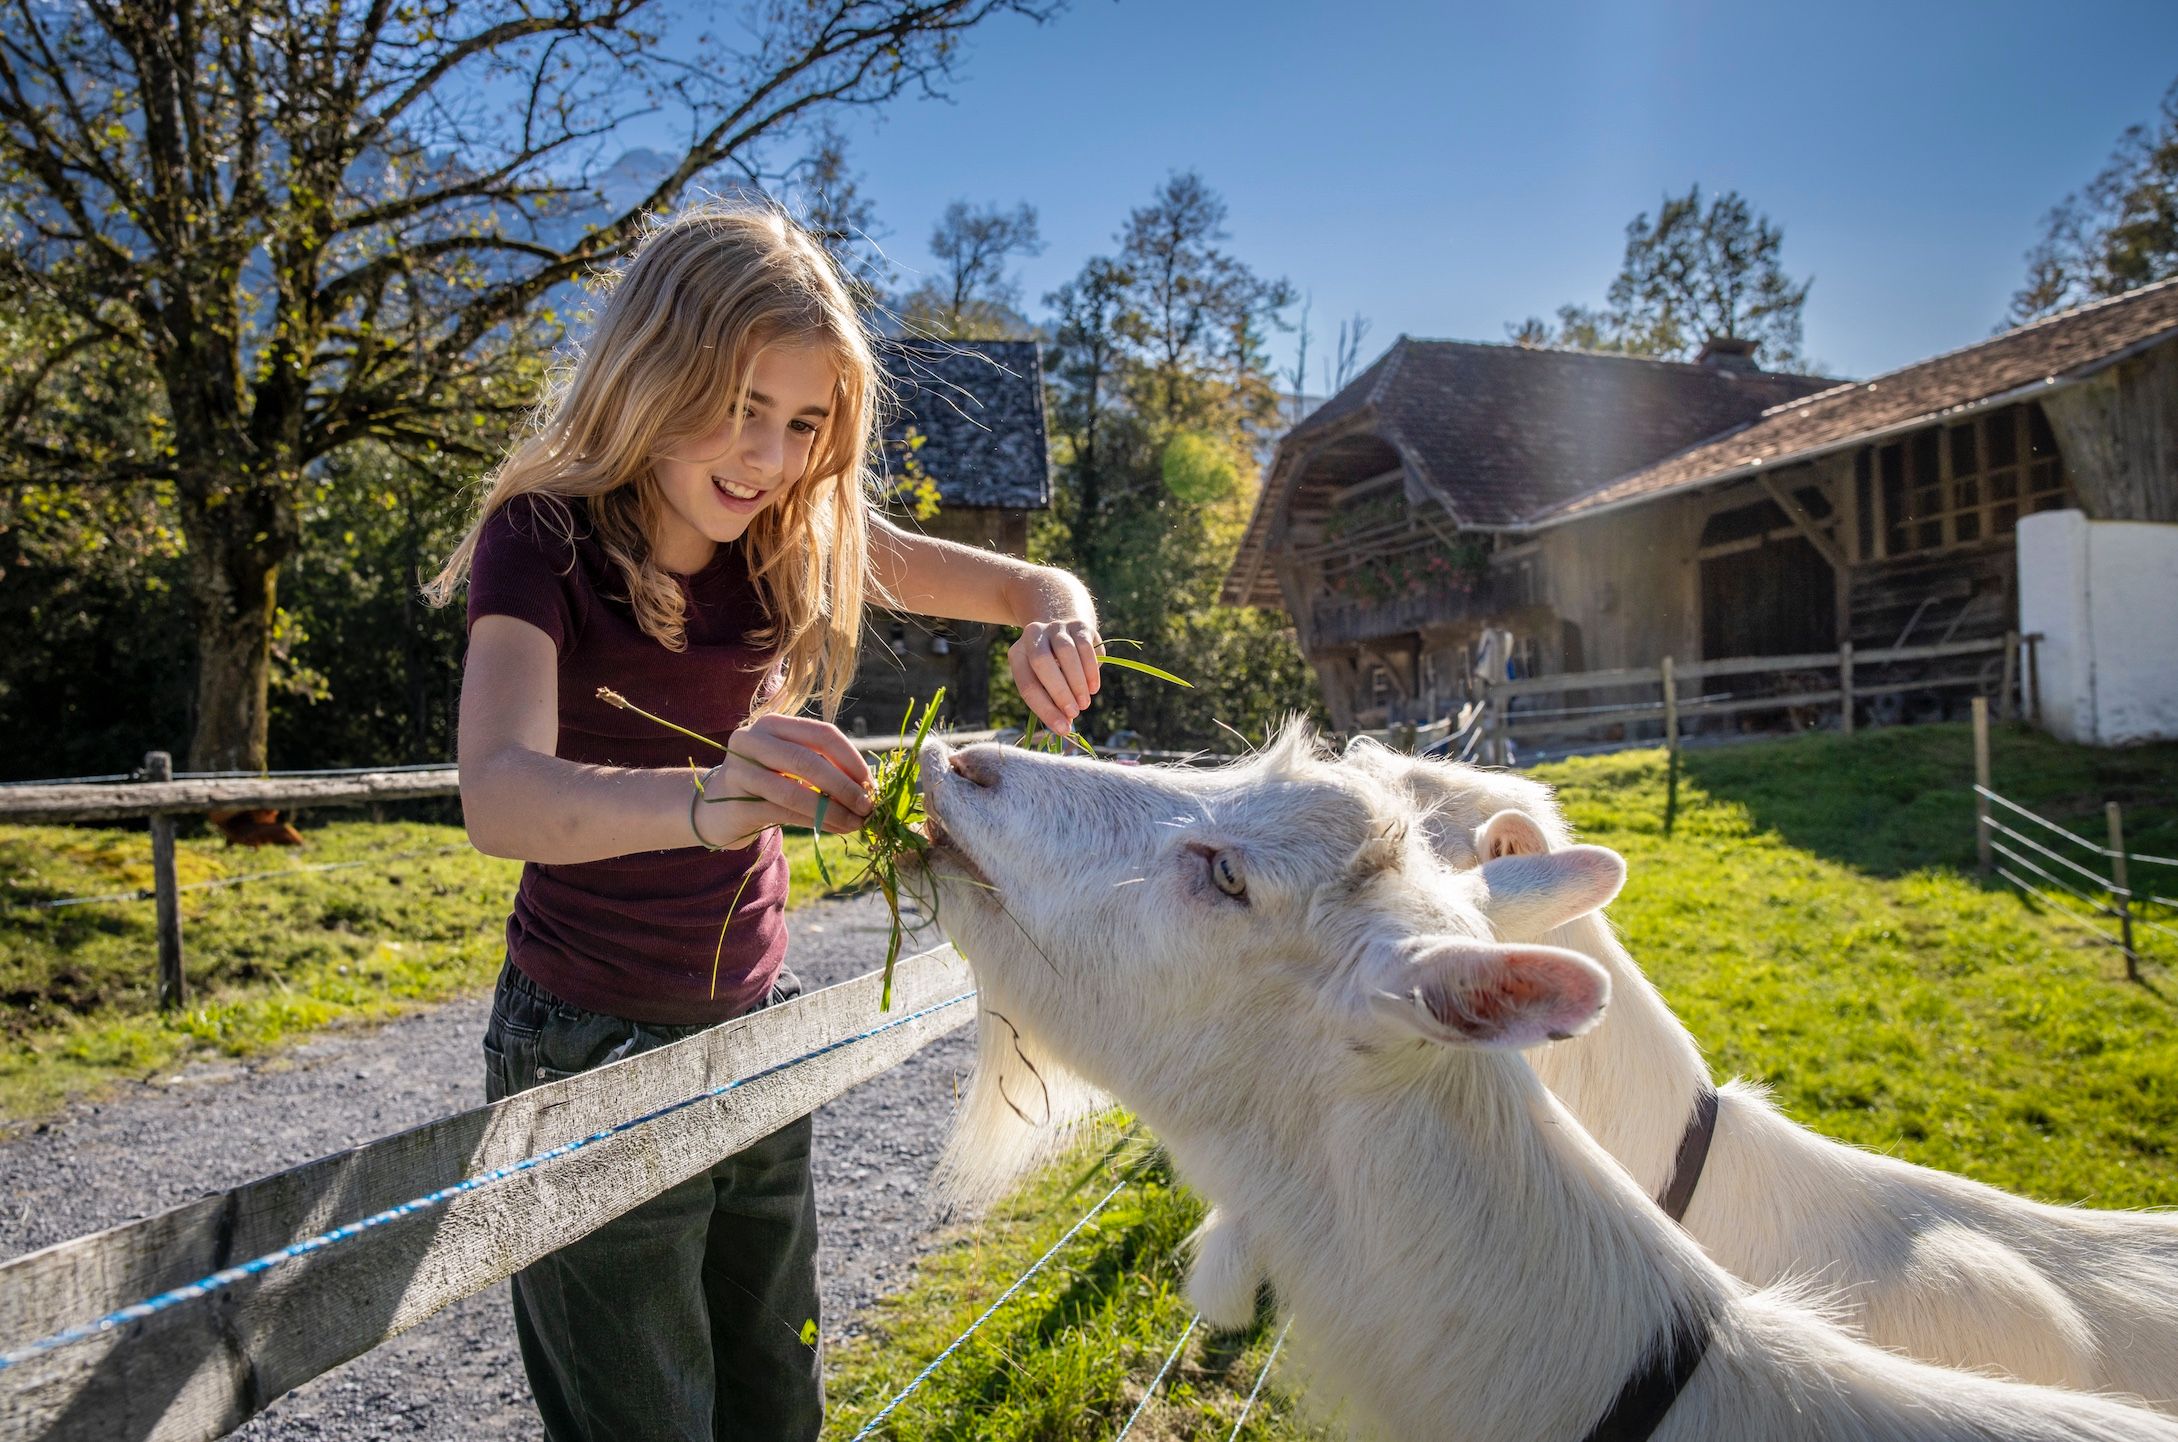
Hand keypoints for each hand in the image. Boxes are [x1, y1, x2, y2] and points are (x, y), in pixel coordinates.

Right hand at [692, 715, 873, 849]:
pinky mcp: (736, 801)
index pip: (822, 734)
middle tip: (868, 806)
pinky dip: (816, 822)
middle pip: (809, 760)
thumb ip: (823, 765)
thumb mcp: (791, 764)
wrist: (715, 808)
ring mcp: (740, 770)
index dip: (851, 758)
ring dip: (833, 810)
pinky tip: (836, 828)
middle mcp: (753, 740)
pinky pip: (784, 812)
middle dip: (845, 786)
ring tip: (856, 823)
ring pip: (796, 790)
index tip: (871, 783)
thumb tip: (868, 785)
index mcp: (773, 724)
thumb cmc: (765, 783)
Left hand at [1008, 618, 1101, 735]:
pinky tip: (1093, 688)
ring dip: (1077, 682)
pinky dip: (1091, 671)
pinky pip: (1086, 647)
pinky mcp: (1078, 625)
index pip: (1027, 685)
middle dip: (1059, 692)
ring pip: (1066, 652)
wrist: (1061, 631)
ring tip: (1085, 703)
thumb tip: (1065, 727)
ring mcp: (1056, 627)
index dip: (1045, 709)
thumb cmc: (1050, 668)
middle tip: (1074, 713)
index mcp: (1018, 654)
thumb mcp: (1042, 682)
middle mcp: (1033, 635)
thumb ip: (1050, 702)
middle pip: (1042, 662)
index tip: (1062, 728)